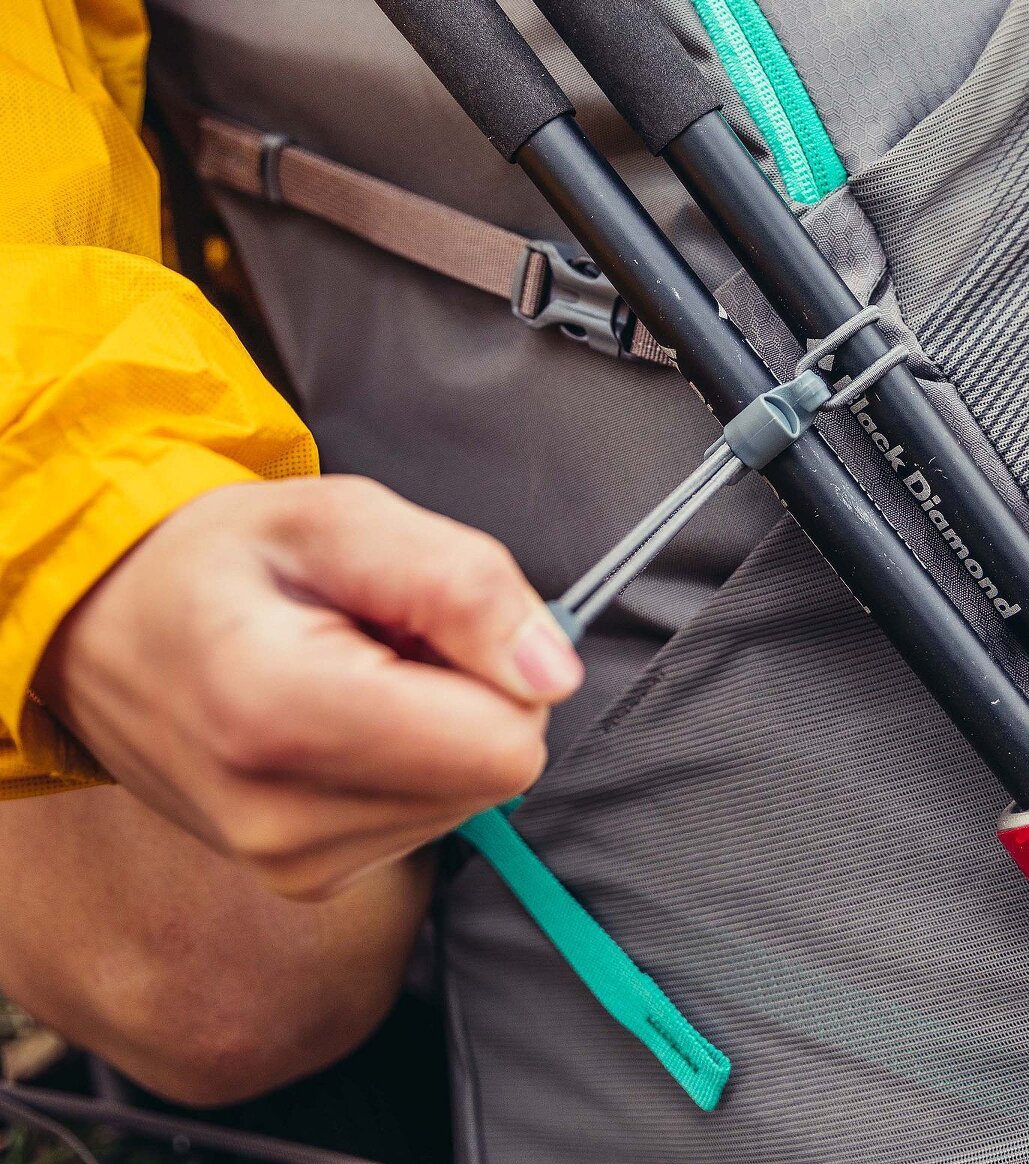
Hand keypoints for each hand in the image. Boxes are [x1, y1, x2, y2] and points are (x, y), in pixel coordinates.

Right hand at [34, 476, 581, 898]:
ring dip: (437, 721)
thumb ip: (459, 583)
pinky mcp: (307, 878)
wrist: (109, 629)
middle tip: (381, 636)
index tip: (425, 615)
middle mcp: (282, 819)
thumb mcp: (340, 518)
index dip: (497, 661)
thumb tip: (552, 673)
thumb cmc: (219, 560)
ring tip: (351, 669)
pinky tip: (342, 715)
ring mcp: (292, 864)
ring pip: (472, 794)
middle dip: (468, 688)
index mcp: (280, 714)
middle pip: (496, 770)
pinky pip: (431, 815)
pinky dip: (409, 758)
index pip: (502, 742)